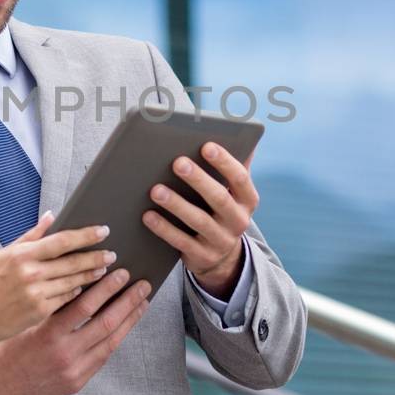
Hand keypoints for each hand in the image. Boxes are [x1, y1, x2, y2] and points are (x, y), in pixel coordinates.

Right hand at [0, 212, 117, 344]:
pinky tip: (85, 286)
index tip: (103, 231)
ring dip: (91, 274)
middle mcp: (31, 273)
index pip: (62, 240)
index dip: (86, 235)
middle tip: (112, 253)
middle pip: (73, 262)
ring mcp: (37, 293)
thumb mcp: (4, 253)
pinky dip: (77, 291)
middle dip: (96, 257)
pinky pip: (67, 298)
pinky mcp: (41, 311)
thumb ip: (31, 235)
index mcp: (22, 254)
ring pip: (74, 281)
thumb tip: (51, 216)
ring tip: (103, 268)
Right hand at [0, 267, 152, 394]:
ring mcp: (74, 372)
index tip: (121, 274)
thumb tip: (77, 281)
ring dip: (129, 320)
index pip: (85, 307)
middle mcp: (65, 355)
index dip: (107, 288)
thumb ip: (51, 306)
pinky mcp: (77, 383)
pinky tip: (125, 325)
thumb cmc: (7, 350)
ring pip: (111, 342)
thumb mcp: (25, 324)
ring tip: (142, 303)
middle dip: (128, 302)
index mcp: (48, 335)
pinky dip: (116, 338)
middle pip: (106, 324)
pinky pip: (103, 357)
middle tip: (143, 285)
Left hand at [142, 142, 258, 298]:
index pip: (239, 178)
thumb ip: (234, 166)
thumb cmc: (221, 211)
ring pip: (198, 221)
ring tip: (155, 189)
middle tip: (177, 162)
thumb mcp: (232, 192)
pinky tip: (147, 215)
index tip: (206, 145)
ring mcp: (221, 241)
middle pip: (219, 198)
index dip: (224, 162)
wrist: (222, 258)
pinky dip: (164, 228)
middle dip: (198, 179)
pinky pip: (181, 242)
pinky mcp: (202, 256)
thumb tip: (244, 137)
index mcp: (248, 200)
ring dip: (176, 204)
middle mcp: (239, 221)